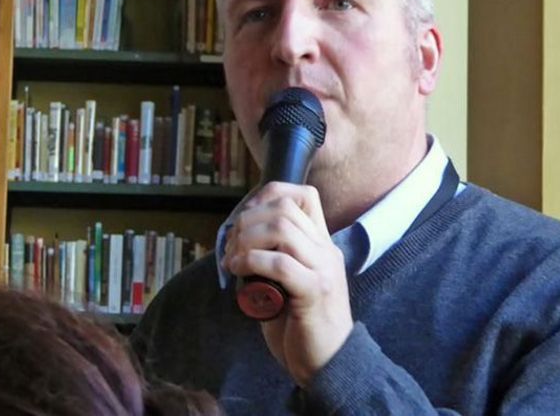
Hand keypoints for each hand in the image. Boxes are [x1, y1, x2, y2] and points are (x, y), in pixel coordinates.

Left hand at [222, 182, 353, 385]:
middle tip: (230, 245)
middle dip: (247, 220)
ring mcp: (323, 269)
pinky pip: (280, 263)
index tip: (244, 217)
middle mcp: (326, 250)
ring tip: (233, 260)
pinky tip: (238, 272)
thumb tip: (236, 240)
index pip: (303, 196)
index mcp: (322, 244)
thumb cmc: (300, 326)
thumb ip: (274, 258)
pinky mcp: (315, 292)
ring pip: (281, 229)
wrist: (328, 364)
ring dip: (246, 240)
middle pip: (285, 208)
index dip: (268, 195)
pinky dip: (251, 262)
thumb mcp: (287, 283)